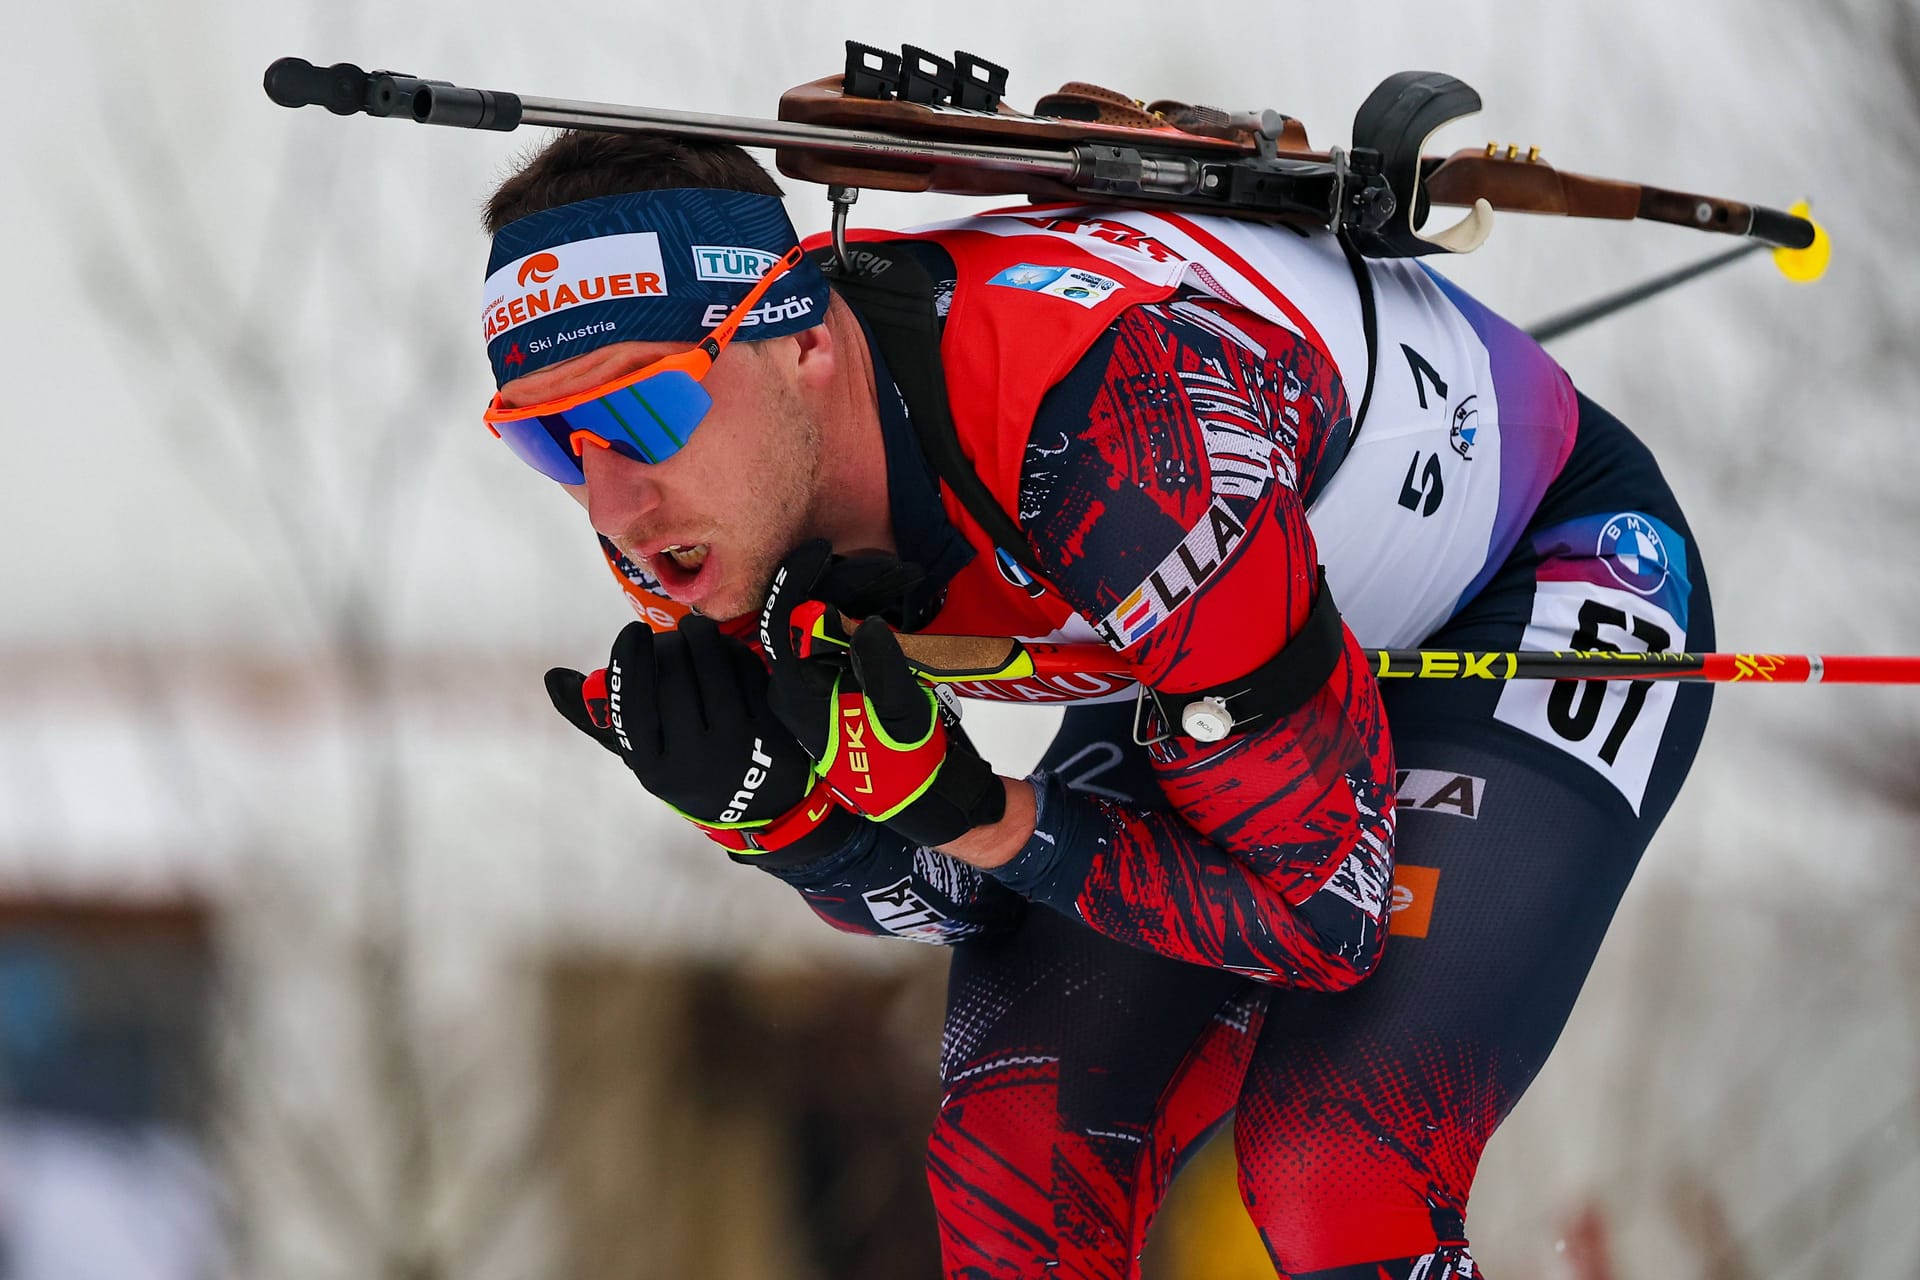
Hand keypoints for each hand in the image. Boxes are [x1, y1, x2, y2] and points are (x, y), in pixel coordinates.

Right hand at [546, 614, 857, 862]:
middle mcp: (694, 758)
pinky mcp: (769, 726)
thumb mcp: (643, 754)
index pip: (633, 706)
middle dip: (666, 645)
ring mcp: (737, 743)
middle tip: (665, 638)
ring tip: (691, 631)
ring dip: (698, 636)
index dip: (629, 662)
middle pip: (673, 677)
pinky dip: (730, 651)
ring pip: (712, 666)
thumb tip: (555, 677)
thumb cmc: (687, 769)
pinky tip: (720, 648)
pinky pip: (745, 671)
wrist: (760, 804)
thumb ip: (597, 717)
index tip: (632, 632)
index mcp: (654, 766)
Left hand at [760, 541, 1005, 848]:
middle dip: (842, 582)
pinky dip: (861, 615)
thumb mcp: (900, 713)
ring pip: (823, 624)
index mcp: (798, 692)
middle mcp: (797, 685)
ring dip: (856, 595)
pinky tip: (889, 599)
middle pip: (804, 616)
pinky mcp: (835, 684)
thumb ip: (883, 667)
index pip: (783, 623)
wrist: (917, 796)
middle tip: (889, 567)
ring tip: (898, 577)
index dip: (798, 580)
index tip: (821, 548)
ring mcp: (815, 684)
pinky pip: (838, 639)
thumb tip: (865, 624)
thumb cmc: (906, 761)